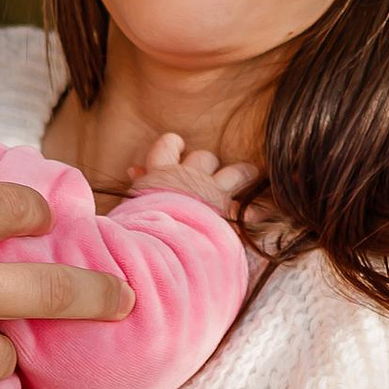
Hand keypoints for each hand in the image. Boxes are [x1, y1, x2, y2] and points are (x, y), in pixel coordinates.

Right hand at [126, 131, 261, 225]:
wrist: (158, 243)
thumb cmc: (138, 226)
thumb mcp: (131, 202)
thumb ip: (138, 183)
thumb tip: (135, 171)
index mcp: (161, 173)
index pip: (168, 144)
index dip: (173, 145)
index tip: (177, 147)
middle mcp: (190, 177)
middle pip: (204, 157)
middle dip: (208, 163)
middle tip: (209, 172)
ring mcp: (212, 193)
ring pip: (236, 173)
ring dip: (243, 174)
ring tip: (250, 173)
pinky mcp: (228, 214)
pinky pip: (248, 209)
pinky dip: (253, 212)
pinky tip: (257, 214)